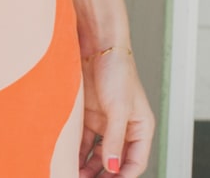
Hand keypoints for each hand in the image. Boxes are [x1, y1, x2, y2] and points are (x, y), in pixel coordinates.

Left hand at [80, 46, 153, 175]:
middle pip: (116, 161)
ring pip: (98, 154)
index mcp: (141, 128)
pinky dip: (78, 152)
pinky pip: (84, 141)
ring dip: (88, 166)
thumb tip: (113, 167)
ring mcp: (105, 123)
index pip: (135, 161)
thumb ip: (115, 139)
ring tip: (75, 175)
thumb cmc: (117, 72)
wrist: (97, 46)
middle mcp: (124, 128)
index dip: (124, 175)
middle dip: (104, 175)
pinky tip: (68, 160)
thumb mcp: (119, 109)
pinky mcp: (89, 116)